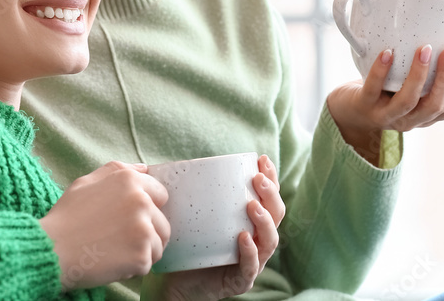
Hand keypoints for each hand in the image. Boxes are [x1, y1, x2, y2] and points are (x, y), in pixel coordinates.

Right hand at [40, 161, 169, 290]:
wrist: (52, 250)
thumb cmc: (66, 217)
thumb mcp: (86, 182)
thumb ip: (118, 171)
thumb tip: (144, 168)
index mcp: (129, 180)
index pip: (161, 194)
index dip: (148, 208)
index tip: (129, 219)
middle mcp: (140, 201)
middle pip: (163, 222)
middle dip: (147, 233)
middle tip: (120, 239)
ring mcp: (143, 229)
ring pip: (158, 244)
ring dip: (142, 251)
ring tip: (116, 251)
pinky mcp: (141, 255)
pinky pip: (148, 264)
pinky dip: (133, 268)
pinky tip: (112, 262)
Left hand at [141, 155, 282, 299]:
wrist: (172, 283)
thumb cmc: (185, 246)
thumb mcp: (191, 216)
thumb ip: (189, 194)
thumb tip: (168, 164)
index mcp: (248, 223)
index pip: (267, 198)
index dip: (270, 178)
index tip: (262, 159)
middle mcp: (256, 241)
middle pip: (276, 216)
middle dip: (270, 195)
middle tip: (258, 179)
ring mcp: (251, 262)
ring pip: (269, 242)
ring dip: (264, 221)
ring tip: (253, 205)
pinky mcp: (239, 281)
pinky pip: (250, 268)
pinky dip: (250, 252)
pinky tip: (244, 238)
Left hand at [327, 45, 443, 164]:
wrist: (348, 111)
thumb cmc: (388, 94)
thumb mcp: (418, 90)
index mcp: (425, 117)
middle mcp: (408, 121)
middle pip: (435, 106)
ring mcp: (384, 115)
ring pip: (407, 101)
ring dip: (420, 74)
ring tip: (425, 49)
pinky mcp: (363, 105)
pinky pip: (373, 88)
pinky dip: (381, 70)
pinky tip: (388, 52)